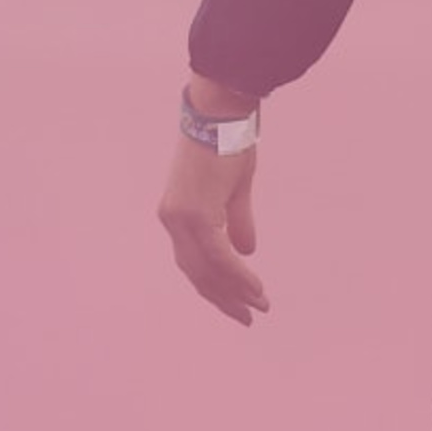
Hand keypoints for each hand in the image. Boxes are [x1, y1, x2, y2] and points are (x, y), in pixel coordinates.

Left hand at [154, 78, 269, 325]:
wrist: (220, 113)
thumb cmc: (228, 144)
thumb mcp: (234, 189)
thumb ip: (237, 222)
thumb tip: (247, 251)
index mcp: (177, 215)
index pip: (193, 262)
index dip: (215, 285)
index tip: (237, 303)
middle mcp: (173, 220)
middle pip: (196, 273)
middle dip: (223, 297)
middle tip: (247, 316)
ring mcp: (182, 218)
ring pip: (207, 270)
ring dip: (234, 291)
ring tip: (258, 306)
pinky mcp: (196, 214)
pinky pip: (219, 256)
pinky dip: (237, 275)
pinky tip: (254, 289)